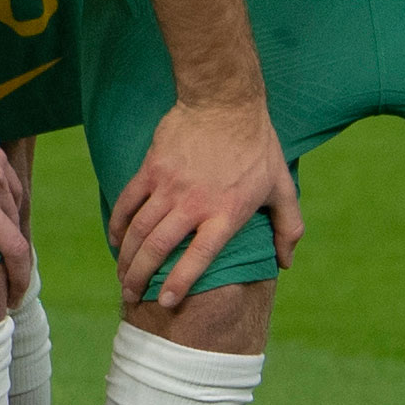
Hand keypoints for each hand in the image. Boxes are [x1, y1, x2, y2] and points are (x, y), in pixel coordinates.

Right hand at [104, 96, 300, 303]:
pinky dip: (118, 224)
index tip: (166, 302)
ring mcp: (168, 186)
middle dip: (140, 277)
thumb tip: (285, 262)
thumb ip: (289, 227)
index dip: (180, 283)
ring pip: (137, 229)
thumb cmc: (257, 146)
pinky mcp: (151, 169)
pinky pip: (127, 202)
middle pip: (157, 248)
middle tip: (131, 295)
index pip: (198, 258)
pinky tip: (115, 240)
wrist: (224, 102)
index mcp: (226, 214)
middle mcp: (194, 204)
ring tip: (122, 276)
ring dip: (125, 257)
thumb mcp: (282, 187)